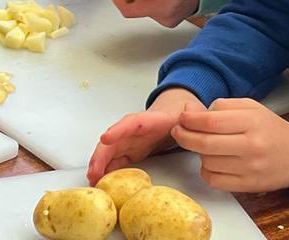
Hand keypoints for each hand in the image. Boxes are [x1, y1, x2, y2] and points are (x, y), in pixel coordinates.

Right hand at [87, 87, 204, 184]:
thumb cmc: (184, 111)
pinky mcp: (132, 150)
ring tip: (92, 179)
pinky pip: (115, 159)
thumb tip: (193, 123)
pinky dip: (107, 169)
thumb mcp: (195, 112)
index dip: (119, 130)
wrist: (177, 109)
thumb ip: (195, 118)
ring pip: (111, 150)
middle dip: (102, 154)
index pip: (133, 122)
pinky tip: (100, 180)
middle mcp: (136, 129)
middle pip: (115, 139)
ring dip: (100, 163)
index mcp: (152, 119)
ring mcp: (131, 140)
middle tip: (93, 171)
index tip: (106, 138)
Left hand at [172, 97, 288, 192]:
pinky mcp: (247, 185)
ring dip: (198, 153)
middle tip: (178, 131)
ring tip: (203, 145)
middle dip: (184, 136)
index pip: (210, 121)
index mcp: (250, 122)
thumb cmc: (270, 129)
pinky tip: (210, 162)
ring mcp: (248, 168)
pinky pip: (214, 180)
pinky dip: (206, 171)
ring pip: (207, 162)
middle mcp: (250, 146)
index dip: (190, 120)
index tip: (182, 118)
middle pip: (204, 143)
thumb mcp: (250, 107)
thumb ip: (222, 106)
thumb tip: (194, 112)